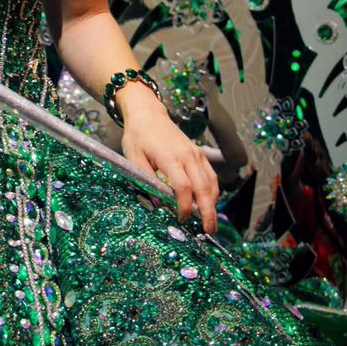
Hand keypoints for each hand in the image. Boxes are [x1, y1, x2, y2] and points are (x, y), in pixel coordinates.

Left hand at [120, 91, 219, 233]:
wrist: (148, 114)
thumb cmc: (138, 136)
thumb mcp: (133, 158)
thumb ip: (145, 180)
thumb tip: (158, 203)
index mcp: (170, 157)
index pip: (183, 187)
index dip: (184, 206)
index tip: (181, 220)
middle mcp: (188, 155)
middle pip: (203, 187)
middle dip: (207, 211)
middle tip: (208, 231)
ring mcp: (196, 154)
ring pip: (211, 182)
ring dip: (212, 204)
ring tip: (210, 223)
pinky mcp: (199, 153)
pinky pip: (211, 175)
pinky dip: (213, 191)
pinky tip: (209, 204)